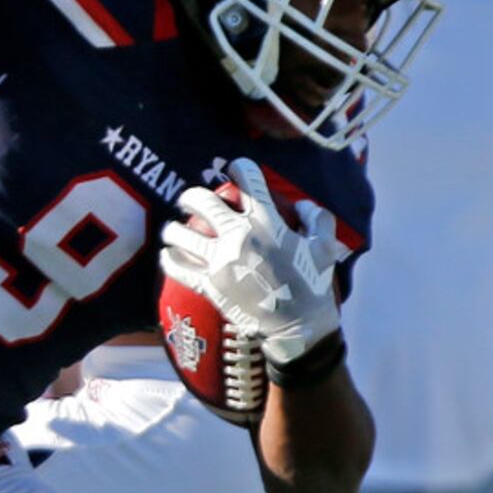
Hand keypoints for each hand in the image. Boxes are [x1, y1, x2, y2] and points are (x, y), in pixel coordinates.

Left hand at [161, 159, 343, 367]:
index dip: (239, 168)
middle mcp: (238, 236)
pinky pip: (179, 269)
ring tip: (173, 230)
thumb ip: (316, 218)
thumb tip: (302, 205)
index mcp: (267, 221)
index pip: (248, 180)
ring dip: (173, 229)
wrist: (297, 324)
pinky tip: (167, 256)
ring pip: (181, 235)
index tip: (234, 168)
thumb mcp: (325, 245)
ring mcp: (220, 261)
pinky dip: (169, 260)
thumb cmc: (313, 283)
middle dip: (190, 195)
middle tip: (188, 200)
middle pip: (201, 202)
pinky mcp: (209, 285)